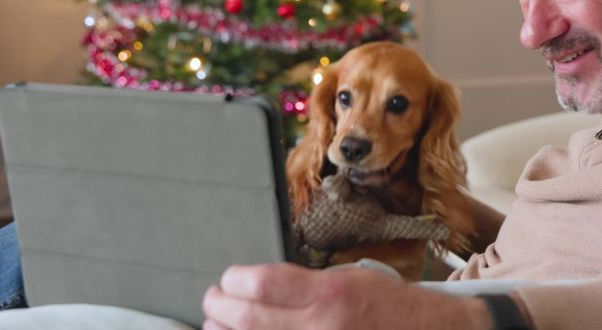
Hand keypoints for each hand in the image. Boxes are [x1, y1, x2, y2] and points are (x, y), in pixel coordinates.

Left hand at [202, 262, 491, 329]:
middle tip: (212, 300)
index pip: (262, 284)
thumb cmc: (389, 309)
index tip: (229, 278)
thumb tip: (256, 287)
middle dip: (219, 307)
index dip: (234, 280)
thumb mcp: (350, 279)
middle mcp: (321, 328)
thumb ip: (304, 284)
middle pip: (248, 319)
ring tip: (218, 323)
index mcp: (330, 295)